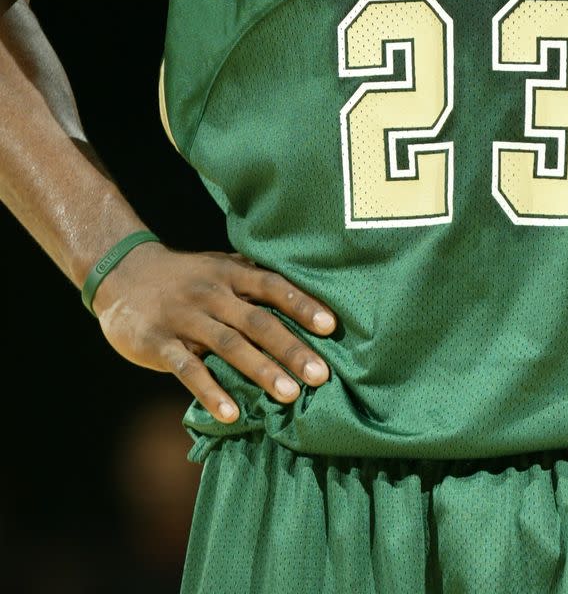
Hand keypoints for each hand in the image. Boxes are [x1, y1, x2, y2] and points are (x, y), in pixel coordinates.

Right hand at [92, 243, 336, 422]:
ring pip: (228, 345)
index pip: (273, 285)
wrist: (122, 273)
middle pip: (258, 321)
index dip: (302, 304)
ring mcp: (185, 318)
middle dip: (291, 348)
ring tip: (289, 395)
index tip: (331, 326)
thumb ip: (255, 280)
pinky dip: (210, 392)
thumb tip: (306, 297)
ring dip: (260, 370)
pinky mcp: (160, 343)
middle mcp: (212, 293)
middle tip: (321, 375)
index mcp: (231, 273)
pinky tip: (231, 414)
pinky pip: (188, 370)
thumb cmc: (187, 276)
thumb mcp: (220, 267)